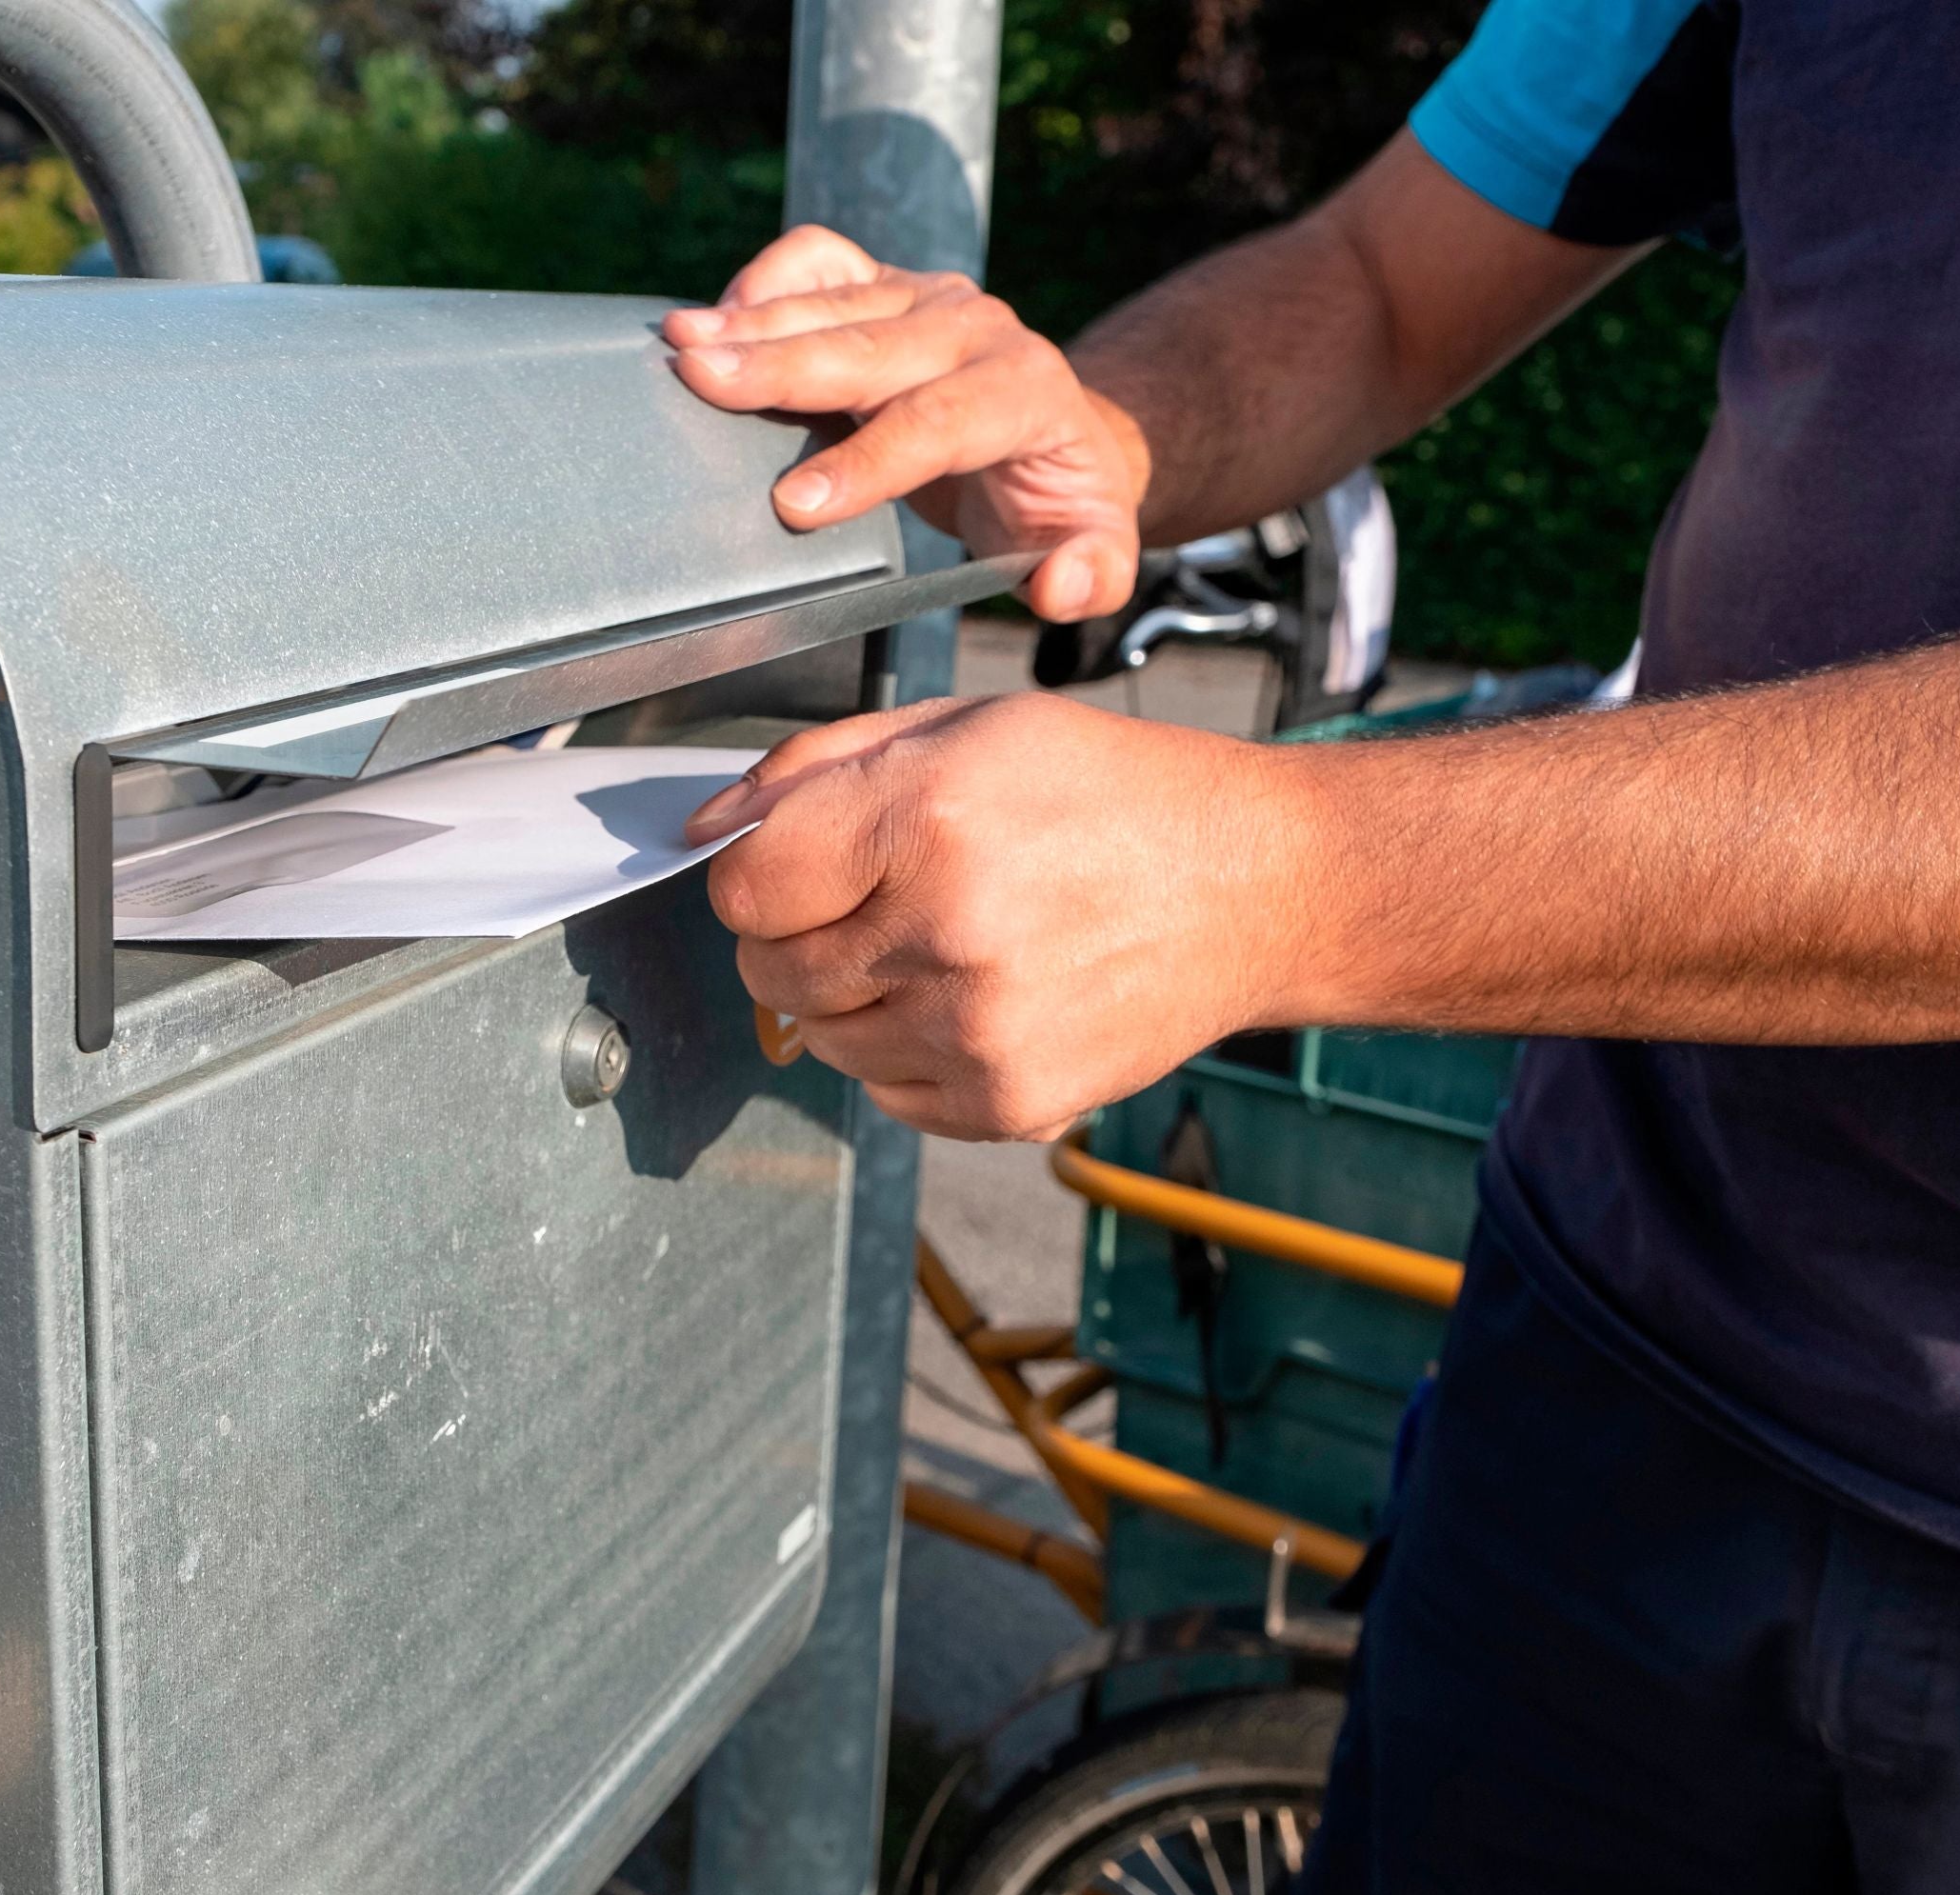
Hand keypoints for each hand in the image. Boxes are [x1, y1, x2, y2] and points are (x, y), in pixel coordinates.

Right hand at [662, 226, 1151, 622]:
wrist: (1059, 431)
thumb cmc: (1059, 501)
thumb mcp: (1097, 552)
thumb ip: (1091, 574)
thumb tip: (1059, 583)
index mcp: (1026, 391)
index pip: (940, 422)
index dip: (868, 463)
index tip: (793, 506)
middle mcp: (975, 328)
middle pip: (871, 346)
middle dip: (782, 367)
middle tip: (703, 382)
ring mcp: (924, 297)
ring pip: (836, 301)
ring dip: (753, 322)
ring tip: (681, 345)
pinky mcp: (884, 283)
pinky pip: (822, 259)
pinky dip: (768, 279)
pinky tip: (718, 315)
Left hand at [686, 694, 1310, 1140]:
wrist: (1255, 886)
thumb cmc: (1108, 794)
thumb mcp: (963, 726)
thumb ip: (816, 768)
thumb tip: (704, 828)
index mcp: (927, 819)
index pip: (743, 888)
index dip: (756, 871)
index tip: (800, 863)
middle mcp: (948, 932)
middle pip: (769, 967)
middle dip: (798, 931)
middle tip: (876, 898)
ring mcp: (978, 1031)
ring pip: (819, 1037)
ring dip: (850, 993)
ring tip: (938, 941)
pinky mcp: (1006, 1102)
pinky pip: (882, 1092)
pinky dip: (904, 1050)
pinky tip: (973, 994)